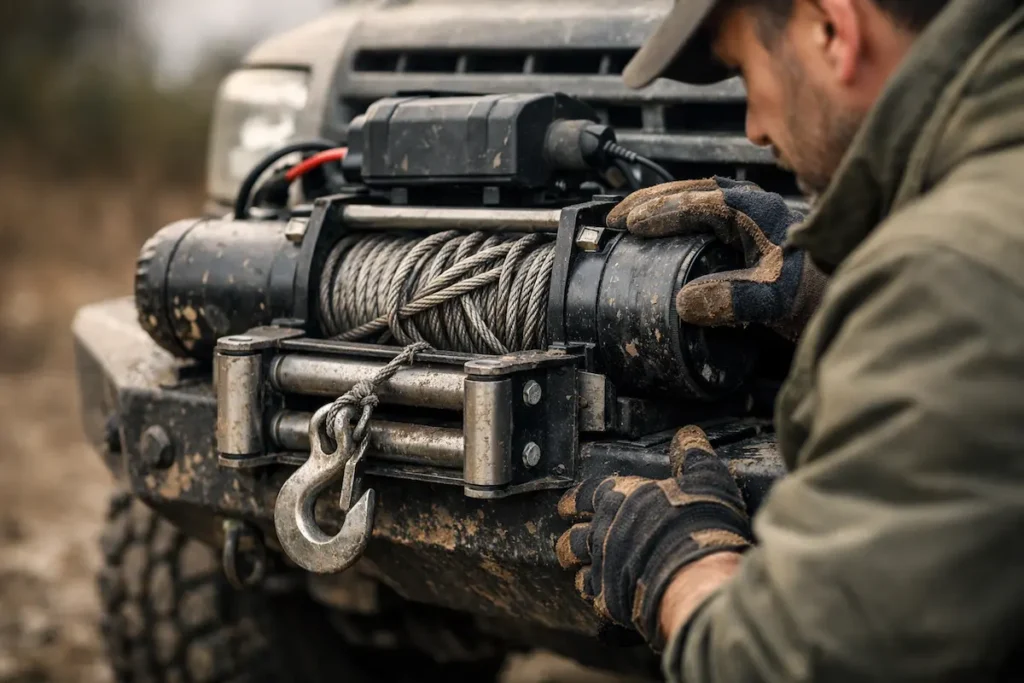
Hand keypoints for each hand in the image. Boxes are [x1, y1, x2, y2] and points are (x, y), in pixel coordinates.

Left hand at [555, 427, 752, 648]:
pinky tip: (602, 594)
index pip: (585, 493)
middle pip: (574, 532)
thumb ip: (693, 457)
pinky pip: (591, 594)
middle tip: (573, 535)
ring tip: (580, 566)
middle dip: (572, 534)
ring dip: (576, 563)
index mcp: (620, 496)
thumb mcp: (705, 478)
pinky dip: (594, 592)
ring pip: (575, 564)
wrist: (695, 575)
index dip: (576, 500)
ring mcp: (603, 565)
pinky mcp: (610, 597)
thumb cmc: (699, 523)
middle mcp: (603, 529)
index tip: (569, 505)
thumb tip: (688, 436)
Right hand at [606, 177, 825, 339]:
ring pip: (691, 197)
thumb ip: (733, 299)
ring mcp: (744, 214)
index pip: (696, 201)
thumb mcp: (773, 299)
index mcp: (753, 210)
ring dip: (658, 205)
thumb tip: (685, 302)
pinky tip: (659, 233)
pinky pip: (699, 212)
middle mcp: (747, 204)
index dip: (660, 211)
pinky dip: (673, 217)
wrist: (833, 294)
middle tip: (615, 217)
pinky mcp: (741, 229)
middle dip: (648, 201)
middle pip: (687, 190)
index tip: (631, 224)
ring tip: (628, 219)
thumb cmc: (810, 292)